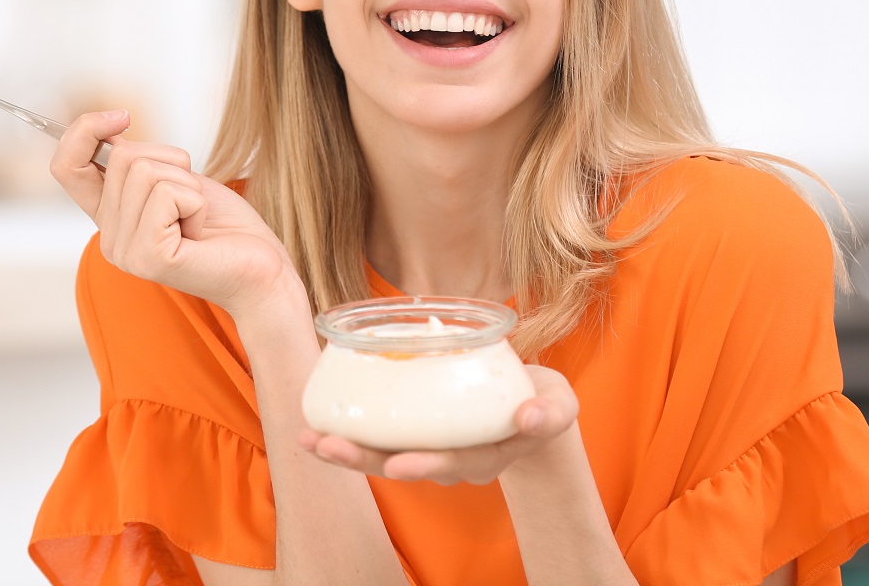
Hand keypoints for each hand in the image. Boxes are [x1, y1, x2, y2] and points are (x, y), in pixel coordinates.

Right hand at [50, 111, 297, 319]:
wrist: (261, 269)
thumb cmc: (224, 225)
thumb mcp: (175, 180)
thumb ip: (138, 164)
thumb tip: (109, 130)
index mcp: (110, 218)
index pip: (65, 166)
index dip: (83, 131)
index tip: (122, 117)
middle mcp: (109, 239)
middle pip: (123, 156)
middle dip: (171, 161)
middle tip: (191, 201)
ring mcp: (126, 251)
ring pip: (146, 171)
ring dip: (188, 184)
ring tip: (197, 218)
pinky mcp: (150, 257)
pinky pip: (168, 194)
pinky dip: (196, 202)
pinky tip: (200, 232)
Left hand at [299, 365, 579, 485]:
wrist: (532, 407)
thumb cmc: (543, 403)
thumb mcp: (559, 406)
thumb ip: (550, 412)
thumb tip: (533, 415)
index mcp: (484, 455)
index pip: (452, 462)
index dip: (426, 464)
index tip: (400, 464)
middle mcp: (451, 459)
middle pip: (404, 464)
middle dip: (365, 458)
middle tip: (329, 447)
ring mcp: (430, 447)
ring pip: (383, 455)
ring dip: (346, 450)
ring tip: (310, 440)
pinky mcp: (415, 431)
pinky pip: (379, 436)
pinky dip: (348, 432)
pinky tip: (315, 426)